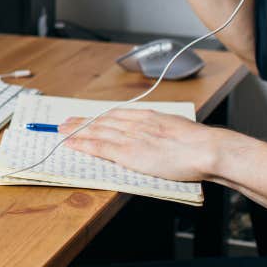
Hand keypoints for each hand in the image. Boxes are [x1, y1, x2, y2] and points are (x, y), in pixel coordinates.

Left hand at [60, 109, 224, 182]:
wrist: (205, 149)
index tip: (89, 117)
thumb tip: (162, 137)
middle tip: (66, 122)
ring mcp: (130, 137)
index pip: (116, 114)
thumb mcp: (178, 129)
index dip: (99, 117)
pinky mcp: (128, 152)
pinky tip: (70, 143)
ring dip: (76, 131)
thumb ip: (164, 131)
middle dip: (82, 122)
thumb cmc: (199, 145)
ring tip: (62, 131)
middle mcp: (136, 123)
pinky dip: (82, 144)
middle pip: (102, 120)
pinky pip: (99, 146)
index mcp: (149, 117)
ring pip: (96, 131)